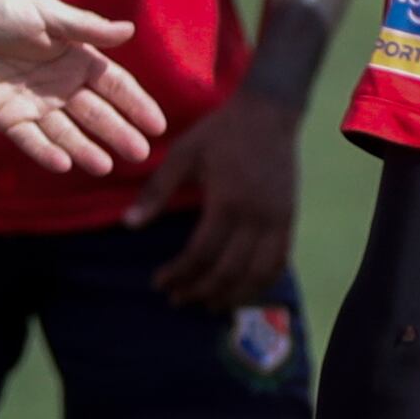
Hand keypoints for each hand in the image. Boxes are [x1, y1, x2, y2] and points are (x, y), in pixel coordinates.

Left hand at [0, 0, 165, 179]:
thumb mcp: (46, 14)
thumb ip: (85, 28)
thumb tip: (129, 31)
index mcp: (76, 58)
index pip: (115, 86)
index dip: (137, 105)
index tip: (158, 126)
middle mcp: (61, 85)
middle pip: (97, 114)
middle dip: (119, 133)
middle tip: (139, 154)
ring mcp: (36, 105)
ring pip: (68, 133)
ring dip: (87, 149)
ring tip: (106, 166)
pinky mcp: (8, 118)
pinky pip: (32, 140)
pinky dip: (47, 153)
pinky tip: (65, 164)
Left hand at [125, 90, 301, 307]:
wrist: (269, 113)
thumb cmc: (220, 132)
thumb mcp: (182, 154)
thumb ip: (156, 191)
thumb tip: (129, 226)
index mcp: (227, 201)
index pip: (201, 254)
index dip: (179, 274)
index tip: (159, 284)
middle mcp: (256, 217)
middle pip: (228, 271)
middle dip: (200, 290)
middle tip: (177, 300)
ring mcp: (278, 220)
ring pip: (257, 274)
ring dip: (231, 295)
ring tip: (208, 305)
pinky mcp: (290, 219)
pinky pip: (279, 262)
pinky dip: (262, 283)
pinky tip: (242, 292)